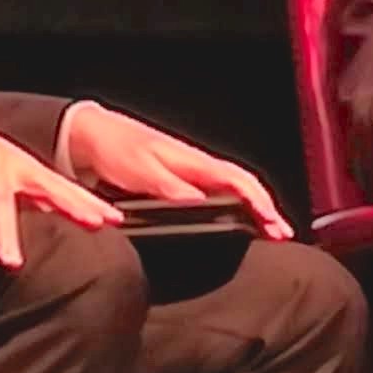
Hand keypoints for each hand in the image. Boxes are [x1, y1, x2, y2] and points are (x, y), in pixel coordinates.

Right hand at [0, 89, 122, 271]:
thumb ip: (26, 194)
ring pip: (0, 201)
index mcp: (23, 168)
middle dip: (72, 204)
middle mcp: (11, 164)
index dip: (89, 202)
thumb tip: (52, 212)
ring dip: (4, 232)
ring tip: (11, 262)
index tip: (115, 218)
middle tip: (95, 223)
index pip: (63, 187)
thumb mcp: (1, 175)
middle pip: (48, 186)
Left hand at [60, 105, 292, 237]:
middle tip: (281, 235)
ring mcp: (190, 174)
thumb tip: (199, 203)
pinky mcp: (179, 183)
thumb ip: (169, 187)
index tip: (273, 224)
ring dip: (253, 211)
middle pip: (244, 186)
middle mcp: (197, 167)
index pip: (239, 180)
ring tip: (268, 234)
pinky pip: (216, 195)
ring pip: (233, 191)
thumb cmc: (115, 149)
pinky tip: (234, 224)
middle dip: (266, 209)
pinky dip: (234, 209)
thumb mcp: (140, 170)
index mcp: (193, 161)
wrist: (91, 136)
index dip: (260, 202)